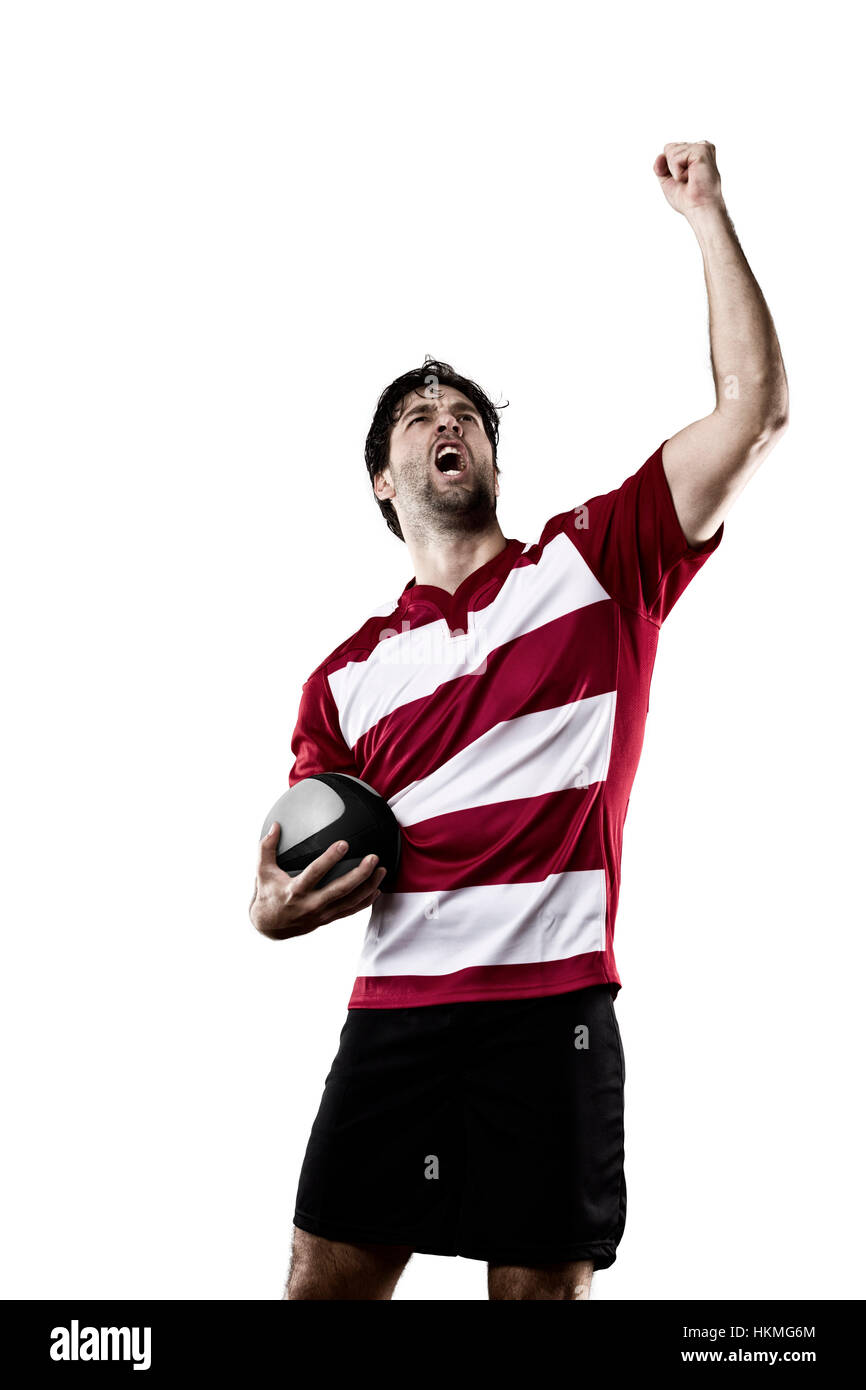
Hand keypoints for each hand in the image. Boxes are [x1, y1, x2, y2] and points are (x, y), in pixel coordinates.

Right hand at [249, 824, 386, 940]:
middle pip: (340, 889)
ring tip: (382, 870)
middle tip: (373, 858)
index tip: (344, 843)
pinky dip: (365, 901)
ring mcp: (321, 914)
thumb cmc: (267, 894)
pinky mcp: (328, 919)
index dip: (330, 858)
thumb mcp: (262, 872)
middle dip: (359, 874)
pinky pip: (350, 911)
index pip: (315, 873)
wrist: (269, 927)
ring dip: (368, 886)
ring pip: (350, 901)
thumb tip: (275, 825)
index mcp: (295, 891)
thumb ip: (266, 848)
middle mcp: (310, 904)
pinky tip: (377, 889)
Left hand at [653, 141, 723, 218]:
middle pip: (669, 148)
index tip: (682, 180)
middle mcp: (699, 147)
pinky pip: (675, 157)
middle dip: (671, 168)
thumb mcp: (667, 181)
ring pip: (671, 151)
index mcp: (694, 152)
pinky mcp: (702, 150)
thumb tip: (660, 155)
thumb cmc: (688, 199)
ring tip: (690, 179)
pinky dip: (678, 172)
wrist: (699, 208)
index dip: (668, 167)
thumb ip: (660, 166)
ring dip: (675, 172)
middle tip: (687, 180)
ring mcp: (702, 146)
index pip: (669, 149)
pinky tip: (691, 177)